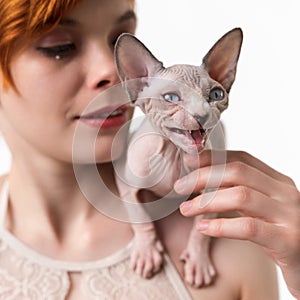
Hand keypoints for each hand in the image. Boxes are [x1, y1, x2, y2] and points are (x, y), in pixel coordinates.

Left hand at [174, 150, 299, 298]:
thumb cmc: (278, 235)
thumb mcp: (260, 209)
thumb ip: (239, 193)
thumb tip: (204, 180)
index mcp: (278, 182)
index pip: (242, 159)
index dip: (212, 158)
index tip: (188, 161)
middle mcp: (286, 193)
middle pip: (237, 172)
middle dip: (203, 177)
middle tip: (180, 186)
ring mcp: (289, 215)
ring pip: (240, 196)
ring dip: (206, 201)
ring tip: (185, 209)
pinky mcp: (288, 241)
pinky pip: (248, 227)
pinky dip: (221, 225)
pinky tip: (203, 227)